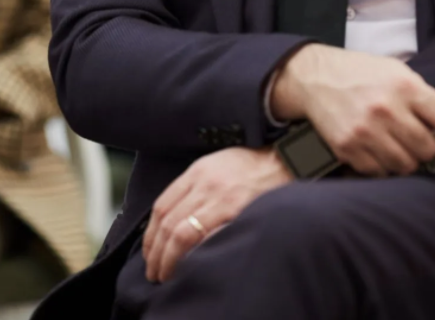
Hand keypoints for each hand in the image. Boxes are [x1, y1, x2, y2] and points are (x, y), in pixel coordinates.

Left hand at [142, 147, 290, 282]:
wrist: (285, 162)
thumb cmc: (253, 166)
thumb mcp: (217, 165)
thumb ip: (196, 186)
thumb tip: (176, 215)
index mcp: (196, 172)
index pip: (161, 207)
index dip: (150, 234)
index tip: (149, 251)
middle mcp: (203, 184)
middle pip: (167, 223)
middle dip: (156, 251)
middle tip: (154, 270)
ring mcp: (218, 198)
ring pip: (180, 233)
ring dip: (168, 257)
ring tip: (166, 274)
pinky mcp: (235, 211)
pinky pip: (205, 236)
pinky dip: (193, 254)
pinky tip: (190, 266)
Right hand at [271, 44, 434, 176]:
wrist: (313, 77)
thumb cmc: (360, 74)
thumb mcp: (397, 72)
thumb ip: (425, 98)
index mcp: (405, 87)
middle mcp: (386, 109)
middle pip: (428, 150)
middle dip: (428, 149)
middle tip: (418, 142)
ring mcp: (365, 130)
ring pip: (406, 165)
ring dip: (405, 160)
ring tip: (396, 146)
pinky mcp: (347, 147)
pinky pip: (378, 171)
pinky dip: (381, 165)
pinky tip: (375, 149)